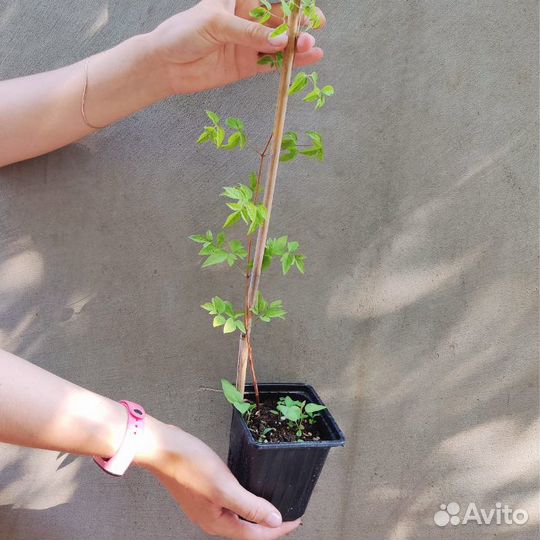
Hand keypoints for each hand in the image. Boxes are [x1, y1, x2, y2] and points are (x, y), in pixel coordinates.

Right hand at [136, 417, 300, 539]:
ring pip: (239, 517)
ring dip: (258, 514)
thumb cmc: (190, 465)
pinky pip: (230, 504)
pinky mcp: (203, 492)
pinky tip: (250, 491)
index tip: (297, 519)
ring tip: (274, 506)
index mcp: (218, 523)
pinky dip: (245, 502)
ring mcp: (206, 506)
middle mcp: (212, 519)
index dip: (278, 529)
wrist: (162, 448)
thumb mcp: (224, 486)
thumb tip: (274, 521)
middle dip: (270, 525)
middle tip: (290, 515)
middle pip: (248, 530)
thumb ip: (250, 505)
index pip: (255, 535)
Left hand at [148, 0, 325, 93]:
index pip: (269, 0)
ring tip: (311, 47)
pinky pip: (272, 64)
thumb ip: (249, 33)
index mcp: (240, 1)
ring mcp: (248, 44)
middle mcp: (247, 21)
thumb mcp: (216, 24)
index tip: (307, 7)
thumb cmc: (183, 33)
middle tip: (312, 30)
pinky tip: (307, 60)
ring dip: (296, 46)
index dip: (290, 3)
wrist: (166, 65)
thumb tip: (279, 41)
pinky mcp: (247, 66)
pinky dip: (289, 63)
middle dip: (297, 25)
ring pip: (279, 44)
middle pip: (279, 21)